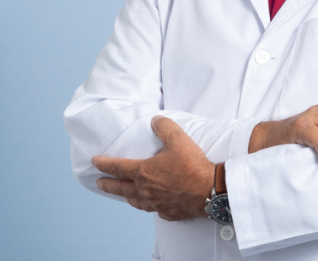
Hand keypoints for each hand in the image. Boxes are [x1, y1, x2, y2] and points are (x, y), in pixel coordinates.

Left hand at [92, 116, 213, 220]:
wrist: (208, 190)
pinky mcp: (167, 212)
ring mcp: (155, 203)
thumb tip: (155, 120)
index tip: (95, 162)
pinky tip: (150, 203)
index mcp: (144, 172)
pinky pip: (152, 209)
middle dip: (108, 184)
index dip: (105, 163)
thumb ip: (164, 127)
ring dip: (125, 196)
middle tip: (99, 183)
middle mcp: (145, 190)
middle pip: (120, 188)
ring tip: (123, 195)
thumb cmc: (191, 166)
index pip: (118, 167)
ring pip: (134, 201)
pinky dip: (147, 204)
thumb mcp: (178, 139)